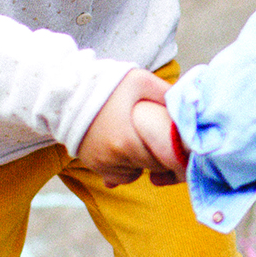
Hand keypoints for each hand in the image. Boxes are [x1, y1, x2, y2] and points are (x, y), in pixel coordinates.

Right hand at [80, 68, 178, 185]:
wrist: (67, 91)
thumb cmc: (106, 84)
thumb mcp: (140, 81)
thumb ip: (165, 92)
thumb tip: (188, 102)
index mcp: (128, 141)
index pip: (160, 160)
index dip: (170, 153)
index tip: (173, 144)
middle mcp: (113, 157)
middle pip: (148, 168)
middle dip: (157, 157)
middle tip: (159, 141)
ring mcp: (100, 163)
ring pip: (132, 174)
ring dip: (139, 163)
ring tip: (140, 142)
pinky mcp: (91, 163)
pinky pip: (115, 175)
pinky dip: (123, 167)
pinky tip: (125, 149)